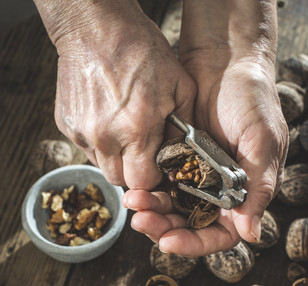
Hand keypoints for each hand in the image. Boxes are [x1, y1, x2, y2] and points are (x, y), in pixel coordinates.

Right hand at [44, 1, 195, 189]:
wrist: (95, 26)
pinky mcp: (67, 126)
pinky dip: (100, 144)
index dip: (153, 179)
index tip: (157, 168)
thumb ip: (184, 128)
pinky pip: (87, 150)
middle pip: (120, 180)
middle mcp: (105, 136)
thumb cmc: (139, 50)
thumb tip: (181, 156)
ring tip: (125, 133)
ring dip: (116, 159)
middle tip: (142, 153)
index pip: (143, 181)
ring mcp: (82, 133)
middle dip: (134, 173)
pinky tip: (108, 122)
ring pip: (102, 167)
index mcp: (137, 129)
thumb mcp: (179, 85)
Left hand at [123, 1, 288, 255]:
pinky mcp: (174, 160)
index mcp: (243, 195)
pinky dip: (145, 188)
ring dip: (150, 210)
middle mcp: (217, 191)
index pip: (220, 235)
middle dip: (164, 228)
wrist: (224, 60)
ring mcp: (194, 177)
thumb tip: (251, 235)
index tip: (169, 242)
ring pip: (169, 207)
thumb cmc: (252, 100)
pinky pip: (157, 183)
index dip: (195, 244)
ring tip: (133, 200)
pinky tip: (132, 186)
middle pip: (189, 225)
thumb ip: (258, 188)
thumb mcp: (262, 142)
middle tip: (141, 220)